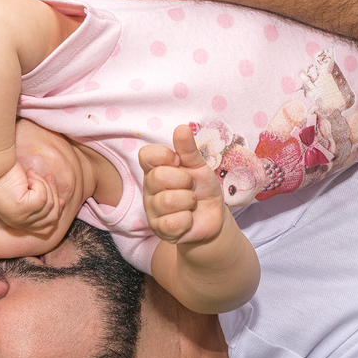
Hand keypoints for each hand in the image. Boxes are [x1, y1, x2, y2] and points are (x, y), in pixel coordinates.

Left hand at [0, 161, 62, 236]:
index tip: (62, 200)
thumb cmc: (4, 176)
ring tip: (31, 173)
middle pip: (52, 218)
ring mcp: (22, 218)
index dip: (56, 213)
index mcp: (17, 222)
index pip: (45, 228)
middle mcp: (19, 223)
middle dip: (54, 196)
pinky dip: (38, 182)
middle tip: (50, 177)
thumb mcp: (26, 192)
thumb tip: (62, 201)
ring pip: (49, 205)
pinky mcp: (24, 208)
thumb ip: (41, 199)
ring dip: (43, 185)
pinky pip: (42, 197)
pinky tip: (27, 174)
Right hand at [140, 124, 226, 244]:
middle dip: (184, 181)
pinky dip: (187, 220)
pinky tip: (188, 218)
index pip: (145, 155)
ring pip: (167, 201)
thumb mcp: (199, 167)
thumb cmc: (202, 189)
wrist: (212, 217)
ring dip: (189, 201)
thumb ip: (188, 150)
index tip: (178, 162)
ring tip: (192, 203)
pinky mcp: (159, 229)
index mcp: (155, 169)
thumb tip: (182, 128)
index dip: (164, 156)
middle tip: (191, 187)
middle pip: (158, 177)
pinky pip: (171, 222)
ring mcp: (152, 210)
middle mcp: (149, 189)